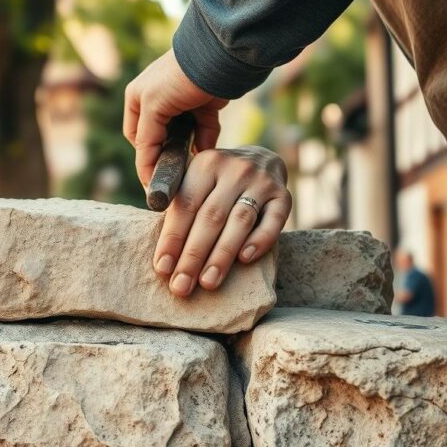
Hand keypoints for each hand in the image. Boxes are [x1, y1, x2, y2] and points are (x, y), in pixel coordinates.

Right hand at [123, 49, 227, 185]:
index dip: (145, 164)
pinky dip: (205, 143)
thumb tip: (149, 169)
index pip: (138, 141)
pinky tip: (206, 158)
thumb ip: (147, 139)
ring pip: (181, 139)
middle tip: (174, 180)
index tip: (155, 187)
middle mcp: (157, 102)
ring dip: (186, 153)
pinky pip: (202, 132)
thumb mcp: (152, 106)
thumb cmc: (178, 77)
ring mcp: (182, 104)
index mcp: (137, 99)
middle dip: (166, 158)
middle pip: (158, 141)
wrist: (218, 54)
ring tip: (190, 172)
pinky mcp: (206, 106)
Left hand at [153, 146, 290, 296]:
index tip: (162, 268)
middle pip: (211, 217)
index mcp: (205, 164)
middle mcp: (234, 169)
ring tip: (208, 282)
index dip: (173, 238)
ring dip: (222, 255)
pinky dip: (260, 241)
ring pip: (239, 222)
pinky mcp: (284, 195)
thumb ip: (177, 205)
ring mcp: (261, 181)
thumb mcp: (195, 179)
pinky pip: (273, 221)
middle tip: (181, 286)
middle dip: (193, 255)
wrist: (261, 160)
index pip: (185, 205)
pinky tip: (245, 259)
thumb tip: (163, 256)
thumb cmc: (216, 182)